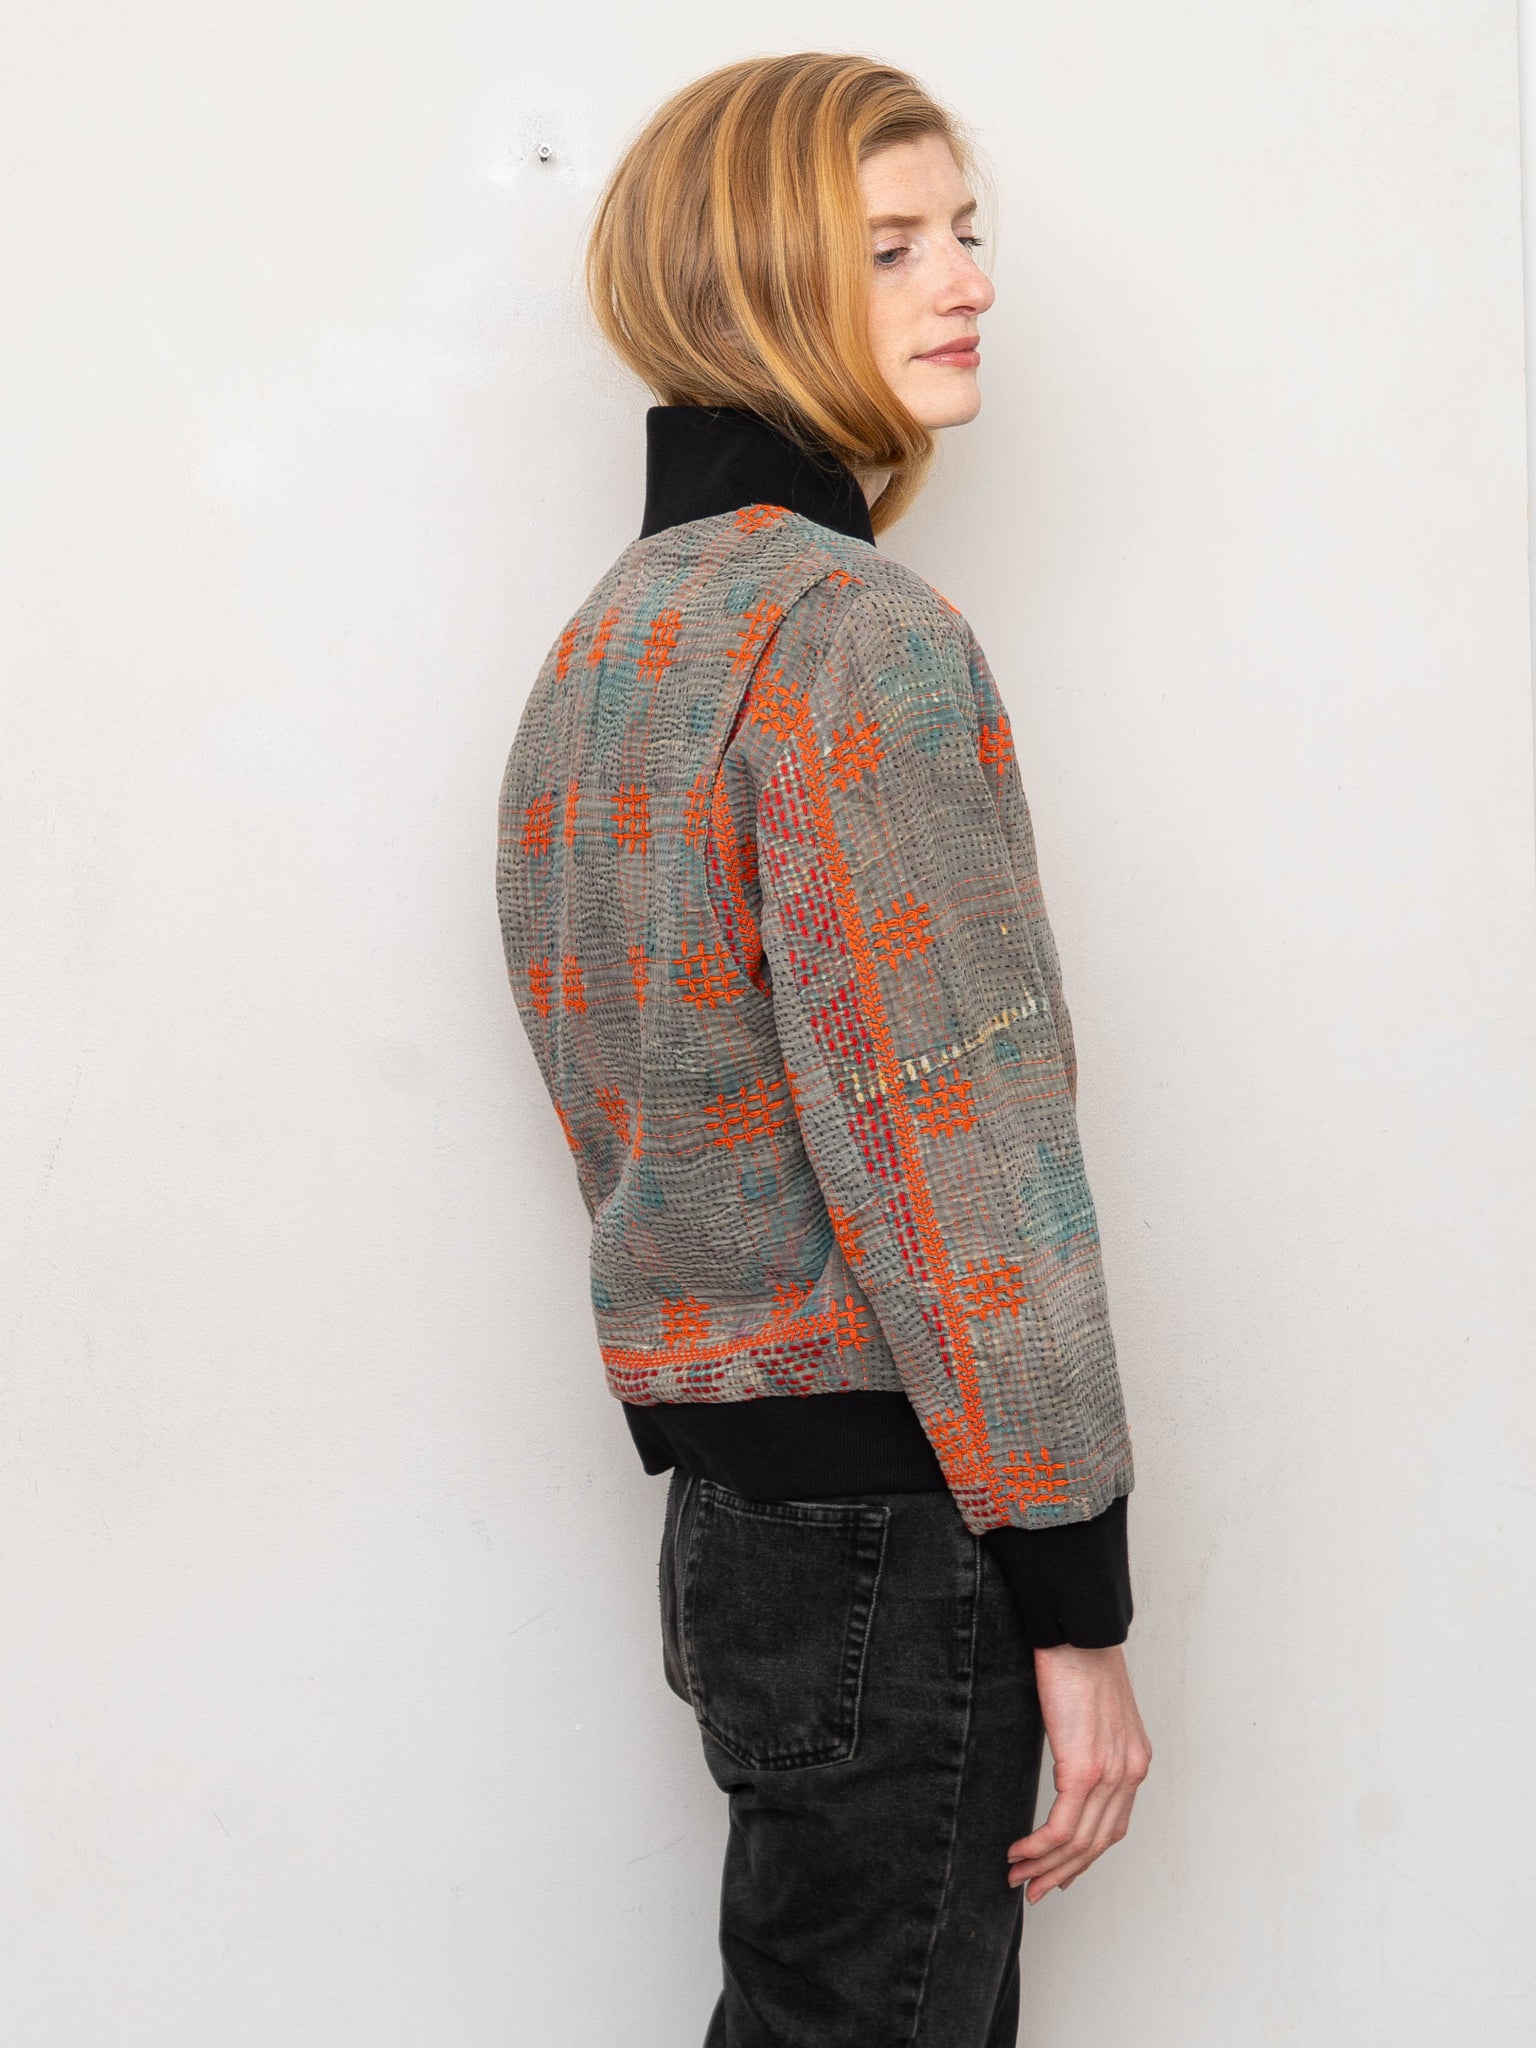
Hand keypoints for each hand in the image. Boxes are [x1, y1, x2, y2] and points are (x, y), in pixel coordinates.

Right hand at [1006, 1642, 1150, 1902]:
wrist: (1077, 1632)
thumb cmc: (1079, 1661)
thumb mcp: (1092, 1714)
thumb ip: (1087, 1746)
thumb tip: (1065, 1769)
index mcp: (1134, 1761)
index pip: (1112, 1828)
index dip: (1083, 1858)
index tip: (1059, 1873)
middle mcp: (1130, 1773)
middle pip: (1097, 1844)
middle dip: (1062, 1873)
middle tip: (1034, 1890)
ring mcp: (1110, 1774)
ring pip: (1079, 1843)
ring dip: (1045, 1867)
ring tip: (1018, 1876)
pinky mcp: (1084, 1768)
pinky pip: (1062, 1826)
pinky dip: (1038, 1847)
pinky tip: (1019, 1852)